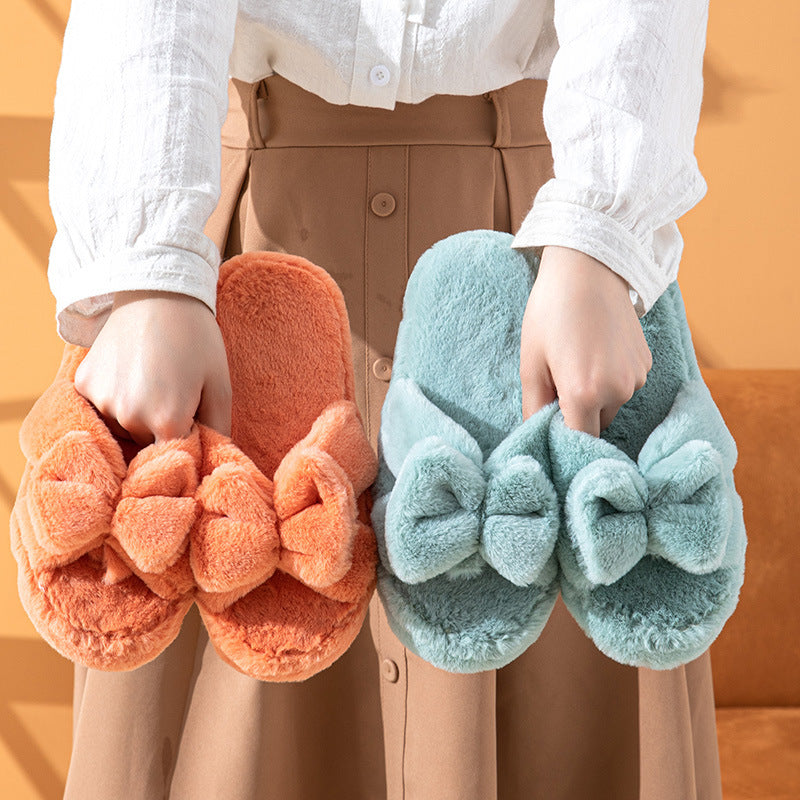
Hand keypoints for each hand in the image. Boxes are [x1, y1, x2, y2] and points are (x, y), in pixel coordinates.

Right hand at [73, 290, 231, 446]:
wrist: (158, 292)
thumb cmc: (197, 339)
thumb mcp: (220, 386)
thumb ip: (219, 431)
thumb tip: (214, 461)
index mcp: (168, 421)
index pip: (177, 455)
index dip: (188, 440)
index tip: (194, 418)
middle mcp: (130, 417)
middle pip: (149, 442)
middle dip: (164, 426)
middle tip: (176, 389)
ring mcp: (103, 401)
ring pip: (124, 426)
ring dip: (138, 413)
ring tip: (153, 376)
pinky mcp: (83, 384)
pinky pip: (102, 406)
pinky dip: (116, 395)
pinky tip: (131, 370)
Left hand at [519, 245, 651, 435]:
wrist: (588, 266)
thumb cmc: (551, 312)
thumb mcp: (531, 362)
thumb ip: (534, 407)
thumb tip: (535, 436)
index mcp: (584, 394)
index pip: (578, 441)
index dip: (562, 439)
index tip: (549, 425)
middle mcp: (617, 391)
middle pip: (595, 426)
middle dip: (576, 415)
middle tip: (556, 382)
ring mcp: (637, 378)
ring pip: (611, 406)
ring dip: (594, 397)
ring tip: (576, 360)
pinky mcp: (646, 364)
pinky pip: (624, 386)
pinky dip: (610, 380)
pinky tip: (596, 350)